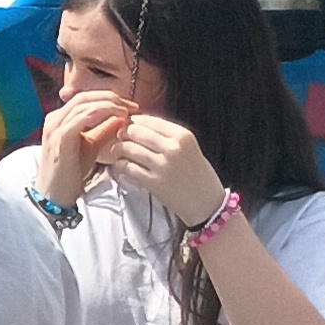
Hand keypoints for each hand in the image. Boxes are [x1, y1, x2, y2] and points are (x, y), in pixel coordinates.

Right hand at [38, 90, 133, 204]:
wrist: (56, 193)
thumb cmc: (72, 172)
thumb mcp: (91, 145)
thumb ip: (104, 130)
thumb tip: (122, 118)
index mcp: (59, 119)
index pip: (85, 99)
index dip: (108, 98)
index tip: (130, 106)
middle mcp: (54, 118)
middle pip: (84, 97)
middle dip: (110, 98)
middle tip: (132, 106)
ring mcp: (55, 127)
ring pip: (83, 104)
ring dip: (108, 104)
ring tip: (126, 111)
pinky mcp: (60, 137)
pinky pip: (81, 117)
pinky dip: (100, 113)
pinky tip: (116, 117)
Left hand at [106, 113, 227, 225]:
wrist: (208, 204)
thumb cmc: (198, 175)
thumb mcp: (190, 147)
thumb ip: (168, 136)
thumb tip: (138, 125)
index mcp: (184, 136)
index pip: (149, 120)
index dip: (133, 121)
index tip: (128, 126)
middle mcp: (173, 148)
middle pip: (136, 131)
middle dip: (123, 133)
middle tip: (120, 139)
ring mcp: (163, 165)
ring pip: (128, 148)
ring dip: (118, 149)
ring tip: (117, 152)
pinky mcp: (154, 182)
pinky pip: (127, 167)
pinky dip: (119, 165)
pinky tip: (120, 166)